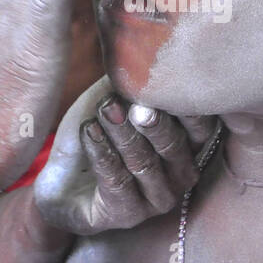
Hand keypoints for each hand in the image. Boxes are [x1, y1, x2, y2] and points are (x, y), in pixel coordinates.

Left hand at [33, 76, 219, 233]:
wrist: (60, 175)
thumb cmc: (97, 130)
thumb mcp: (115, 97)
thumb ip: (135, 79)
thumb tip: (145, 45)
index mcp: (188, 144)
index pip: (202, 127)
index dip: (185, 107)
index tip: (163, 83)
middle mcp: (182, 174)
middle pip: (174, 146)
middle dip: (148, 121)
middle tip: (127, 101)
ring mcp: (157, 199)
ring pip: (144, 165)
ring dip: (121, 136)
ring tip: (102, 112)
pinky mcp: (128, 216)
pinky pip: (118, 184)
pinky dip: (102, 155)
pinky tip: (89, 133)